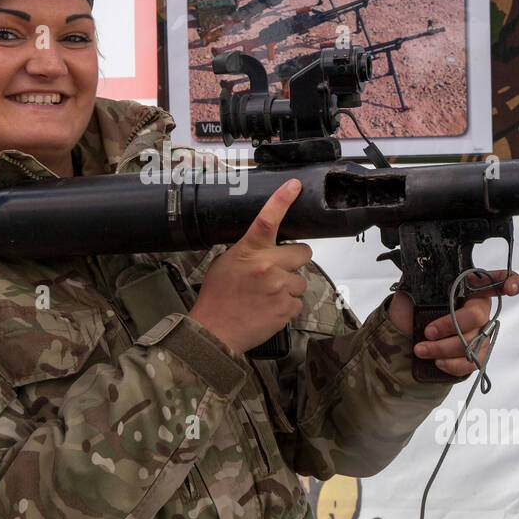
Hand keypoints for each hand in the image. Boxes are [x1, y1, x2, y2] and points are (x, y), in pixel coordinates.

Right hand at [188, 179, 313, 354]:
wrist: (215, 331)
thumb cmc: (217, 297)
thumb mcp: (225, 263)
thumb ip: (247, 251)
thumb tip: (264, 245)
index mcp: (249, 251)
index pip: (267, 219)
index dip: (282, 200)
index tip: (294, 186)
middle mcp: (267, 266)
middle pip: (303, 251)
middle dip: (295, 259)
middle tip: (281, 269)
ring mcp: (279, 288)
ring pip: (301, 280)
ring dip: (290, 286)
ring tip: (269, 295)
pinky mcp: (286, 308)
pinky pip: (298, 302)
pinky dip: (287, 306)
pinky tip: (270, 309)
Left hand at [388, 269, 518, 378]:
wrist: (405, 333)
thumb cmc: (413, 307)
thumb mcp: (414, 287)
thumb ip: (422, 278)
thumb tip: (421, 268)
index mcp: (468, 287)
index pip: (495, 280)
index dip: (508, 281)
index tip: (511, 287)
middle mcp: (479, 308)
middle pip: (476, 316)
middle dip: (450, 326)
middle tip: (427, 332)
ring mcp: (480, 332)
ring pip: (472, 342)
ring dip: (443, 348)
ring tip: (421, 349)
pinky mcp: (476, 354)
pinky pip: (473, 362)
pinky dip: (453, 364)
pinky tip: (438, 361)